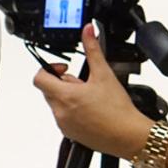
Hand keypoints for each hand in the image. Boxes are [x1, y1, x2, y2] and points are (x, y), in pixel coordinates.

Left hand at [33, 24, 150, 158]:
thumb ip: (93, 49)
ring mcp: (64, 125)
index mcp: (65, 96)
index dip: (49, 68)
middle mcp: (60, 112)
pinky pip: (64, 118)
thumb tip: (88, 31)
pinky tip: (93, 110)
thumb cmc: (117, 110)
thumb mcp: (104, 74)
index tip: (64, 67)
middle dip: (63, 83)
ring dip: (68, 97)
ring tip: (91, 97)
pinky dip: (73, 111)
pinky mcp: (71, 135)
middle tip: (84, 83)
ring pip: (57, 104)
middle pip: (49, 90)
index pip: (39, 78)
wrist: (128, 135)